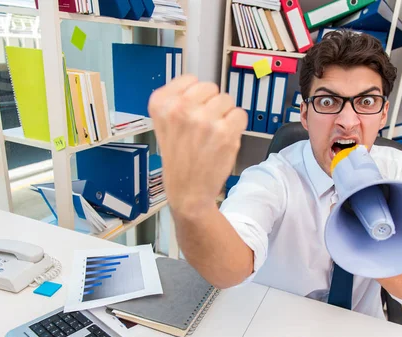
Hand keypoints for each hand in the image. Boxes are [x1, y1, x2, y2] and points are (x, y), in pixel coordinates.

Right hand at [148, 74, 247, 216]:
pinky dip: (236, 126)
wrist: (187, 192)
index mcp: (161, 104)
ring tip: (212, 134)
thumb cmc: (178, 160)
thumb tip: (199, 85)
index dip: (195, 96)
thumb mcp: (163, 125)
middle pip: (211, 87)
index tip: (190, 111)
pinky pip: (240, 114)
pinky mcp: (225, 131)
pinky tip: (223, 140)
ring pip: (227, 99)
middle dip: (211, 104)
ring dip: (224, 115)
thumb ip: (177, 101)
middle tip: (203, 126)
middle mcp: (180, 108)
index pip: (190, 79)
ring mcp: (204, 119)